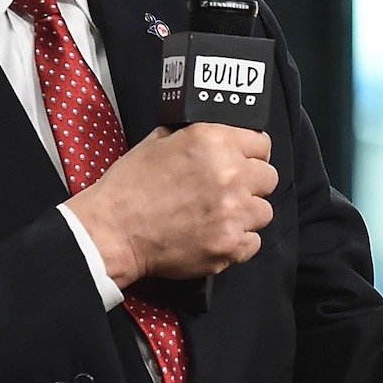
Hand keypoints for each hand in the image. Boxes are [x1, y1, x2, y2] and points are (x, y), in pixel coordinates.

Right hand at [67, 124, 277, 285]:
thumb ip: (196, 136)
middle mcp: (232, 175)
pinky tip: (215, 236)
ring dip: (246, 213)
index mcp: (215, 142)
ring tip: (219, 216)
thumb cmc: (130, 185)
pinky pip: (253, 242)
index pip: (262, 144)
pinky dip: (238, 242)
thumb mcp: (159, 141)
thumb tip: (218, 136)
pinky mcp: (230, 246)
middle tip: (229, 191)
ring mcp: (234, 213)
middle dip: (252, 183)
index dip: (251, 153)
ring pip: (264, 212)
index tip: (242, 162)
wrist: (113, 231)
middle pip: (269, 178)